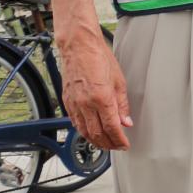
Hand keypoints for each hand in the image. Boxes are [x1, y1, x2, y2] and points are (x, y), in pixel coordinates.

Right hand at [58, 30, 132, 151]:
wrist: (79, 46)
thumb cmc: (99, 58)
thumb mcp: (119, 81)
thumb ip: (122, 105)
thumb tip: (126, 122)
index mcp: (101, 98)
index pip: (111, 128)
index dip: (119, 140)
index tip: (125, 144)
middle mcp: (86, 103)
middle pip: (97, 133)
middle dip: (108, 143)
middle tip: (117, 146)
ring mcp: (74, 103)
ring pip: (84, 131)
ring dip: (95, 141)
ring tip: (106, 144)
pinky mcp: (66, 100)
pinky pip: (74, 122)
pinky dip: (83, 131)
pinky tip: (90, 133)